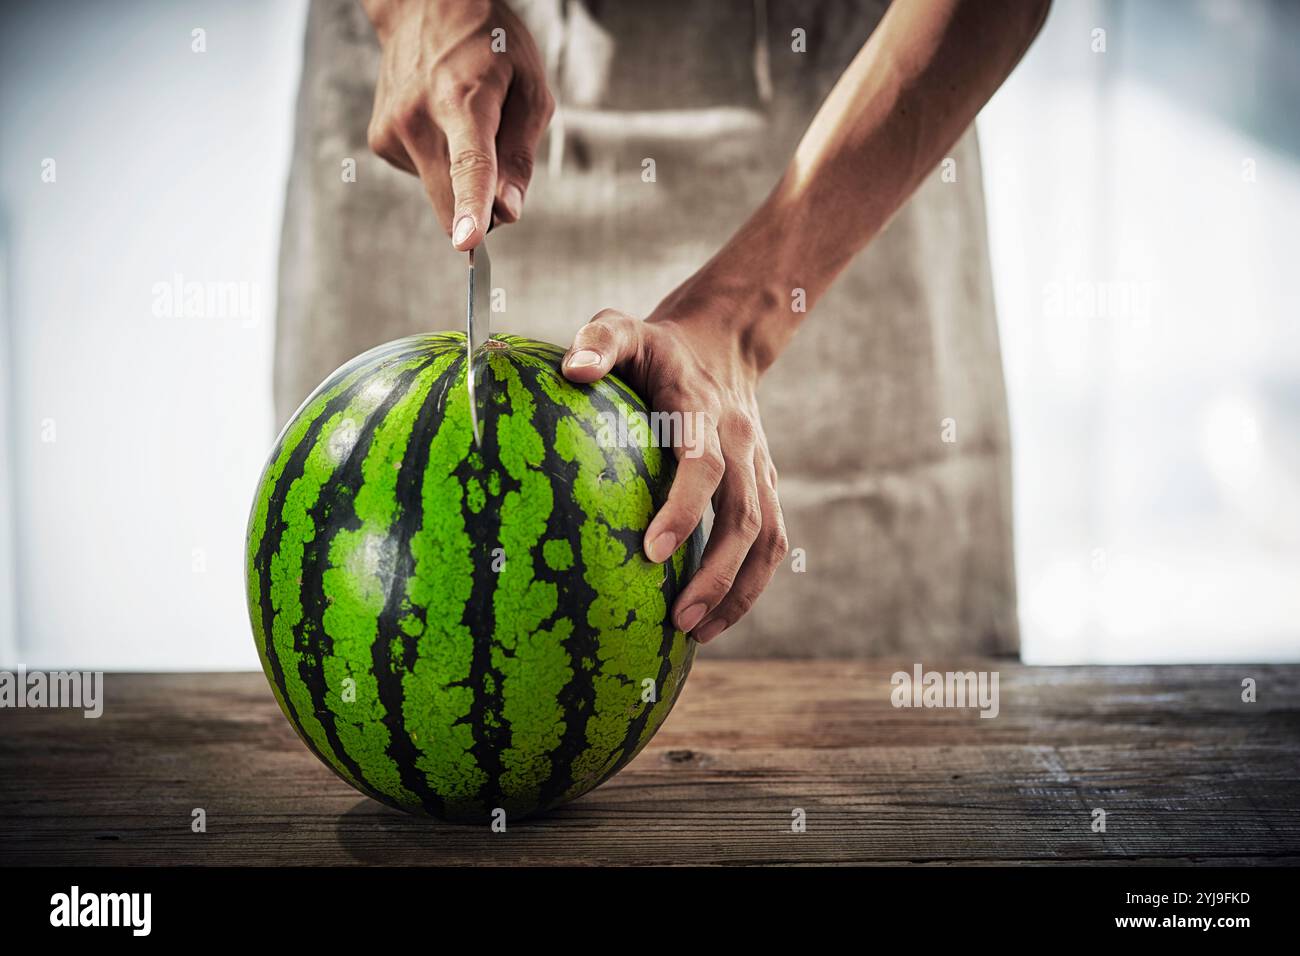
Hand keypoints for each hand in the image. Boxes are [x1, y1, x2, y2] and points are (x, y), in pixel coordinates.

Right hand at [363, 0, 554, 248]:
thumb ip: (520, 155)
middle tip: (498, 166)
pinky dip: (440, 164)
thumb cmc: (489, 46)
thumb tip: (508, 212)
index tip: (468, 243)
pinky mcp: (379, 142)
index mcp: (463, 101)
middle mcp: (417, 118)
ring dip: (459, 178)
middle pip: (451, 201)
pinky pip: (423, 178)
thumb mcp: (529, 89)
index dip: (471, 208)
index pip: (468, 164)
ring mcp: (391, 130)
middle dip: (480, 208)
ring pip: (438, 194)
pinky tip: (440, 124)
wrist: (423, 7)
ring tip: (462, 122)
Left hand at [561, 297, 788, 644]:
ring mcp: (758, 469)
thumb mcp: (623, 327)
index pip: (702, 463)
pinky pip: (771, 544)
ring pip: (765, 538)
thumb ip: (599, 341)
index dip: (683, 508)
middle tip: (677, 618)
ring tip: (695, 632)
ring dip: (737, 590)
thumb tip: (574, 369)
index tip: (651, 551)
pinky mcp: (764, 488)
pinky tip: (713, 621)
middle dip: (715, 572)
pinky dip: (749, 587)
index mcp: (703, 410)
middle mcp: (740, 443)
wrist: (722, 343)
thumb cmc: (655, 347)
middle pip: (743, 516)